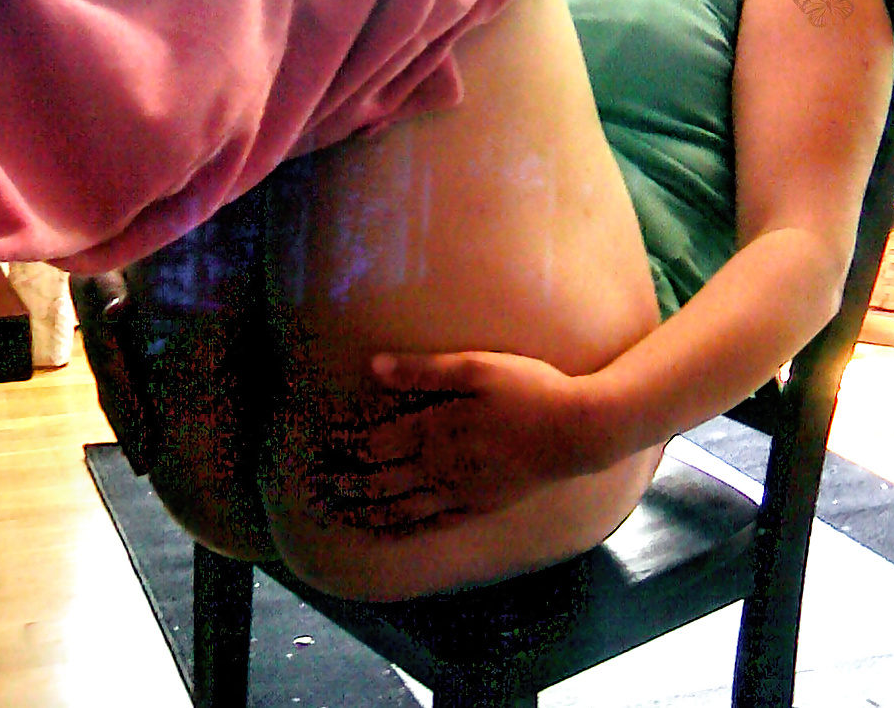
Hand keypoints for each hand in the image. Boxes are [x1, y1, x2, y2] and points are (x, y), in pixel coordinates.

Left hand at [333, 349, 605, 531]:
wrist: (578, 431)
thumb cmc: (530, 389)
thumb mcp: (477, 367)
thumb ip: (424, 370)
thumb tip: (374, 366)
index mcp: (436, 430)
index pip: (374, 443)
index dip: (343, 444)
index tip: (318, 441)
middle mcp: (441, 467)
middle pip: (379, 481)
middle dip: (344, 482)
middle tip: (315, 484)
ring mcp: (461, 491)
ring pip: (401, 507)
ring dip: (366, 509)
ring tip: (340, 511)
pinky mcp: (480, 504)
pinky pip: (431, 522)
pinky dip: (402, 527)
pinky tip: (390, 527)